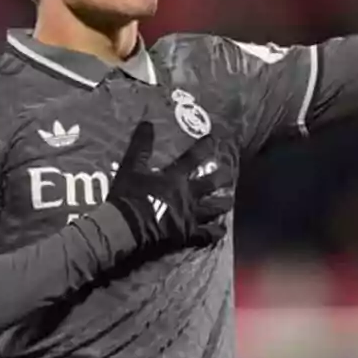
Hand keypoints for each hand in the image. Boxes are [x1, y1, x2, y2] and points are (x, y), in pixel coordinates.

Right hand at [105, 122, 233, 252]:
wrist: (127, 227)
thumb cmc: (128, 196)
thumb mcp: (130, 168)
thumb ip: (140, 146)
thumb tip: (147, 122)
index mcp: (174, 177)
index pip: (192, 158)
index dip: (204, 147)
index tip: (214, 140)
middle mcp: (188, 195)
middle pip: (211, 184)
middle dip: (222, 177)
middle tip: (230, 174)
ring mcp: (190, 216)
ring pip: (214, 209)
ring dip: (223, 204)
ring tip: (229, 201)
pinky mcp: (188, 234)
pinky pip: (207, 234)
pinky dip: (215, 232)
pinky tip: (220, 230)